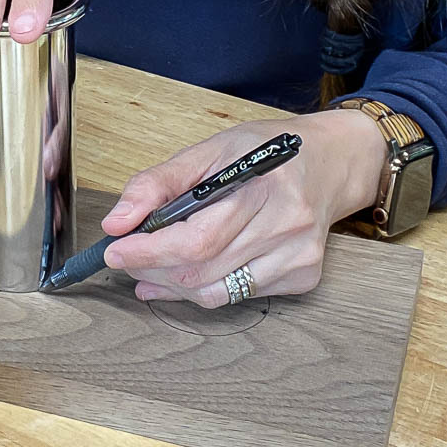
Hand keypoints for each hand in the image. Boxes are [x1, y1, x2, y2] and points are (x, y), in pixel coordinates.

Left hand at [101, 110, 389, 306]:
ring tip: (152, 270)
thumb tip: (117, 221)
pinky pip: (237, 297)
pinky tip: (189, 274)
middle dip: (152, 269)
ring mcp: (299, 257)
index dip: (148, 252)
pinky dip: (203, 290)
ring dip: (172, 285)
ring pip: (216, 293)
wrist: (331, 162)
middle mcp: (286, 225)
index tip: (114, 251)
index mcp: (261, 186)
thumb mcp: (210, 150)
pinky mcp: (304, 277)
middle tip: (129, 258)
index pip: (196, 238)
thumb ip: (158, 183)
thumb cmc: (265, 152)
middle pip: (201, 270)